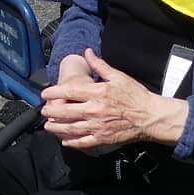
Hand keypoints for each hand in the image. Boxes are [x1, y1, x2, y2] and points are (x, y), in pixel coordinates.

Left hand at [41, 49, 186, 149]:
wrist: (150, 116)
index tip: (44, 93)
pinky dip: (72, 142)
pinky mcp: (102, 138)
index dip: (53, 92)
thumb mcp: (118, 76)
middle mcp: (94, 110)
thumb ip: (99, 65)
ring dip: (56, 127)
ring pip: (70, 128)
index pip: (68, 92)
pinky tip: (65, 141)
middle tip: (43, 111)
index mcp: (97, 93)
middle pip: (65, 112)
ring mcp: (97, 126)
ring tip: (48, 125)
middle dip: (51, 111)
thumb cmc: (135, 95)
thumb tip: (87, 52)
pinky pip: (83, 142)